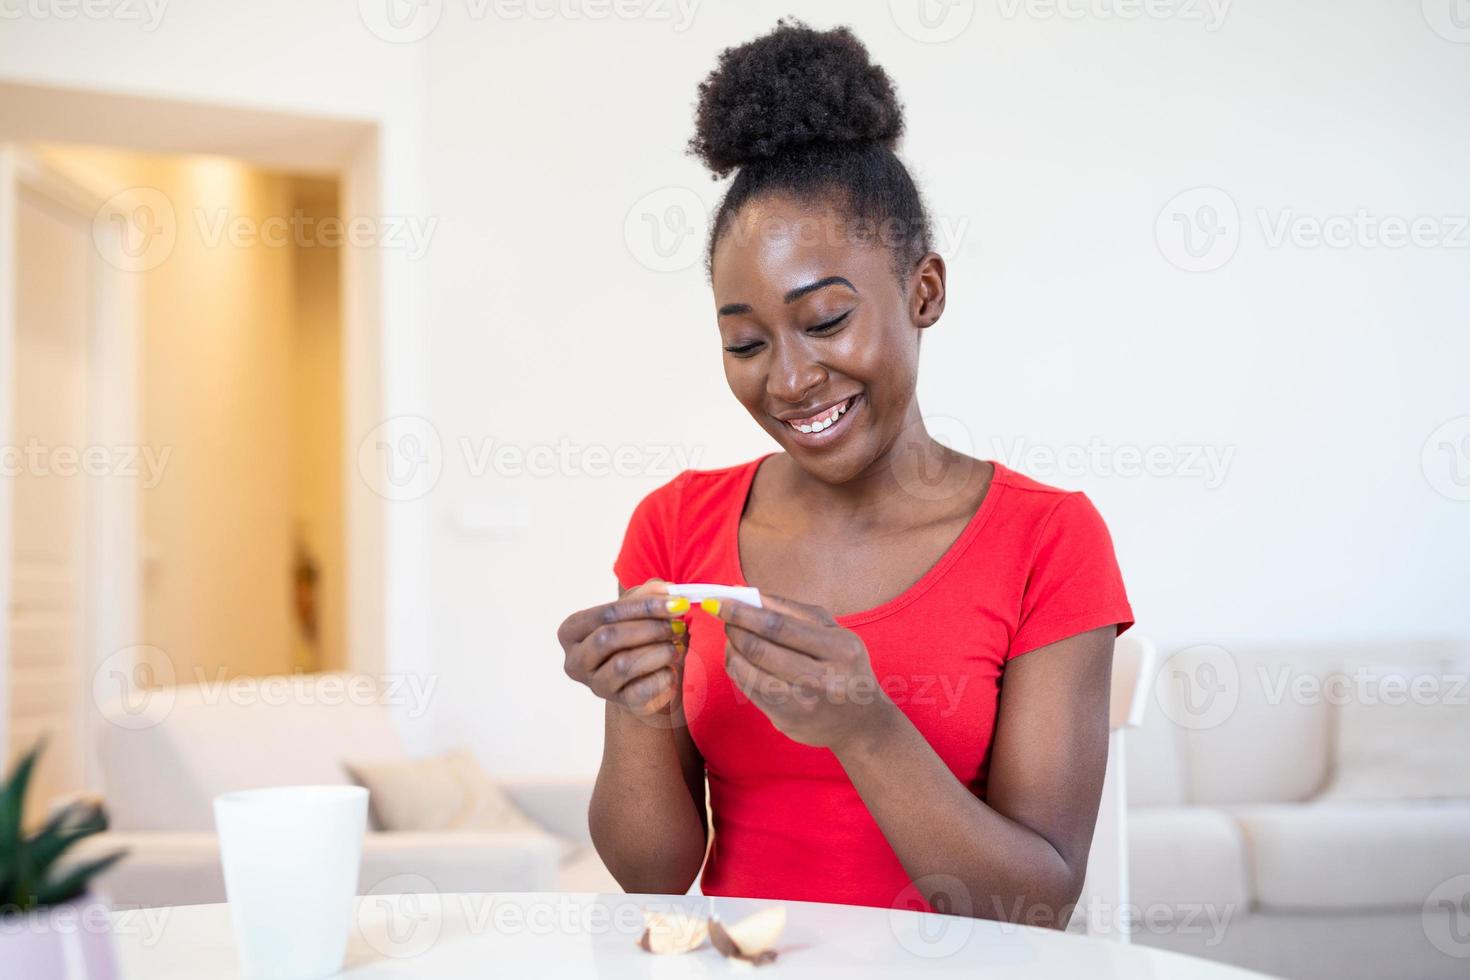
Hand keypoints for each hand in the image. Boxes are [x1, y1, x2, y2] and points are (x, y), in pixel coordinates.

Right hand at [557, 579, 689, 716]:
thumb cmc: (638, 641)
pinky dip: (663, 676)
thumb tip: (662, 587)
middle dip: (650, 628)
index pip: (605, 614)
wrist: (646, 684)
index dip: (643, 606)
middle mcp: (576, 660)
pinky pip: (642, 689)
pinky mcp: (619, 704)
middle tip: (678, 625)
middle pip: (608, 638)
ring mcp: (595, 685)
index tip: (676, 602)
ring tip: (676, 647)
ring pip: (624, 664)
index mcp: (572, 631)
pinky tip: (671, 669)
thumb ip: (646, 595)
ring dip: (659, 652)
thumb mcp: (639, 612)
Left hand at [707, 593, 897, 750]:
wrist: (861, 721)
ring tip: (733, 636)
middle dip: (734, 627)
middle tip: (724, 615)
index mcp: (839, 649)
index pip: (779, 626)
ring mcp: (802, 703)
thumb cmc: (844, 666)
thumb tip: (746, 594)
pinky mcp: (786, 720)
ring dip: (732, 648)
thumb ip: (793, 610)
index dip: (743, 612)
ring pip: (748, 671)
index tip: (721, 600)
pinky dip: (738, 669)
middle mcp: (821, 679)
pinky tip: (740, 657)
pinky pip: (749, 689)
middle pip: (759, 648)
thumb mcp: (833, 631)